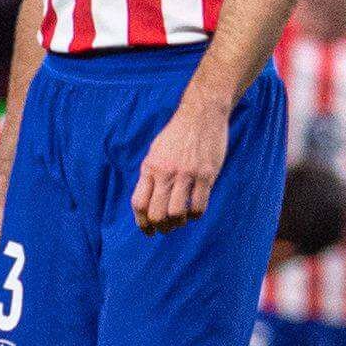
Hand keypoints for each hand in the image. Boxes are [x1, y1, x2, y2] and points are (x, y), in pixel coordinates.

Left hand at [133, 99, 228, 234]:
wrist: (201, 115)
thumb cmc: (177, 134)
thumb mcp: (156, 152)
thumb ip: (151, 175)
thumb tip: (148, 201)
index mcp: (150, 167)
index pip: (139, 203)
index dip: (142, 223)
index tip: (147, 230)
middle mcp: (166, 172)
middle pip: (157, 213)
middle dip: (160, 227)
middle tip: (166, 229)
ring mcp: (187, 174)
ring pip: (177, 213)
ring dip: (178, 223)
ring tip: (181, 222)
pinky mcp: (206, 175)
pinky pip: (199, 205)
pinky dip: (196, 215)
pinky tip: (195, 213)